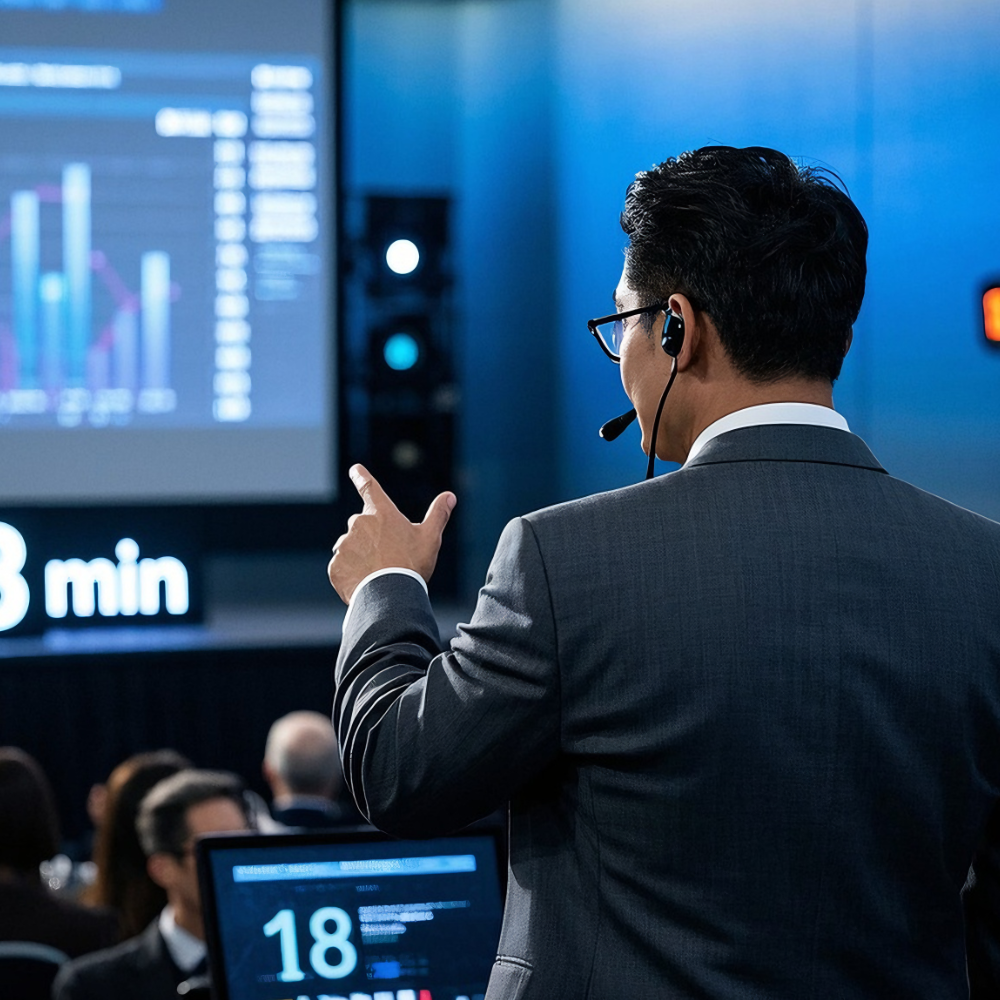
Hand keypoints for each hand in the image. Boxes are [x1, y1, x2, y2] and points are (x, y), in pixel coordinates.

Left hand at [327, 464, 456, 603]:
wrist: (390, 595)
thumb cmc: (411, 564)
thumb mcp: (430, 538)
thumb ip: (438, 514)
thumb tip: (450, 496)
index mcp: (381, 513)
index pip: (369, 487)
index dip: (361, 476)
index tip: (355, 469)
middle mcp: (358, 524)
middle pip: (362, 525)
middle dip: (370, 537)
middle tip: (387, 556)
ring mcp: (344, 545)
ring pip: (350, 547)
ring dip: (360, 556)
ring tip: (377, 573)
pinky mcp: (335, 566)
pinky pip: (341, 567)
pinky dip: (351, 573)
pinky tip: (364, 583)